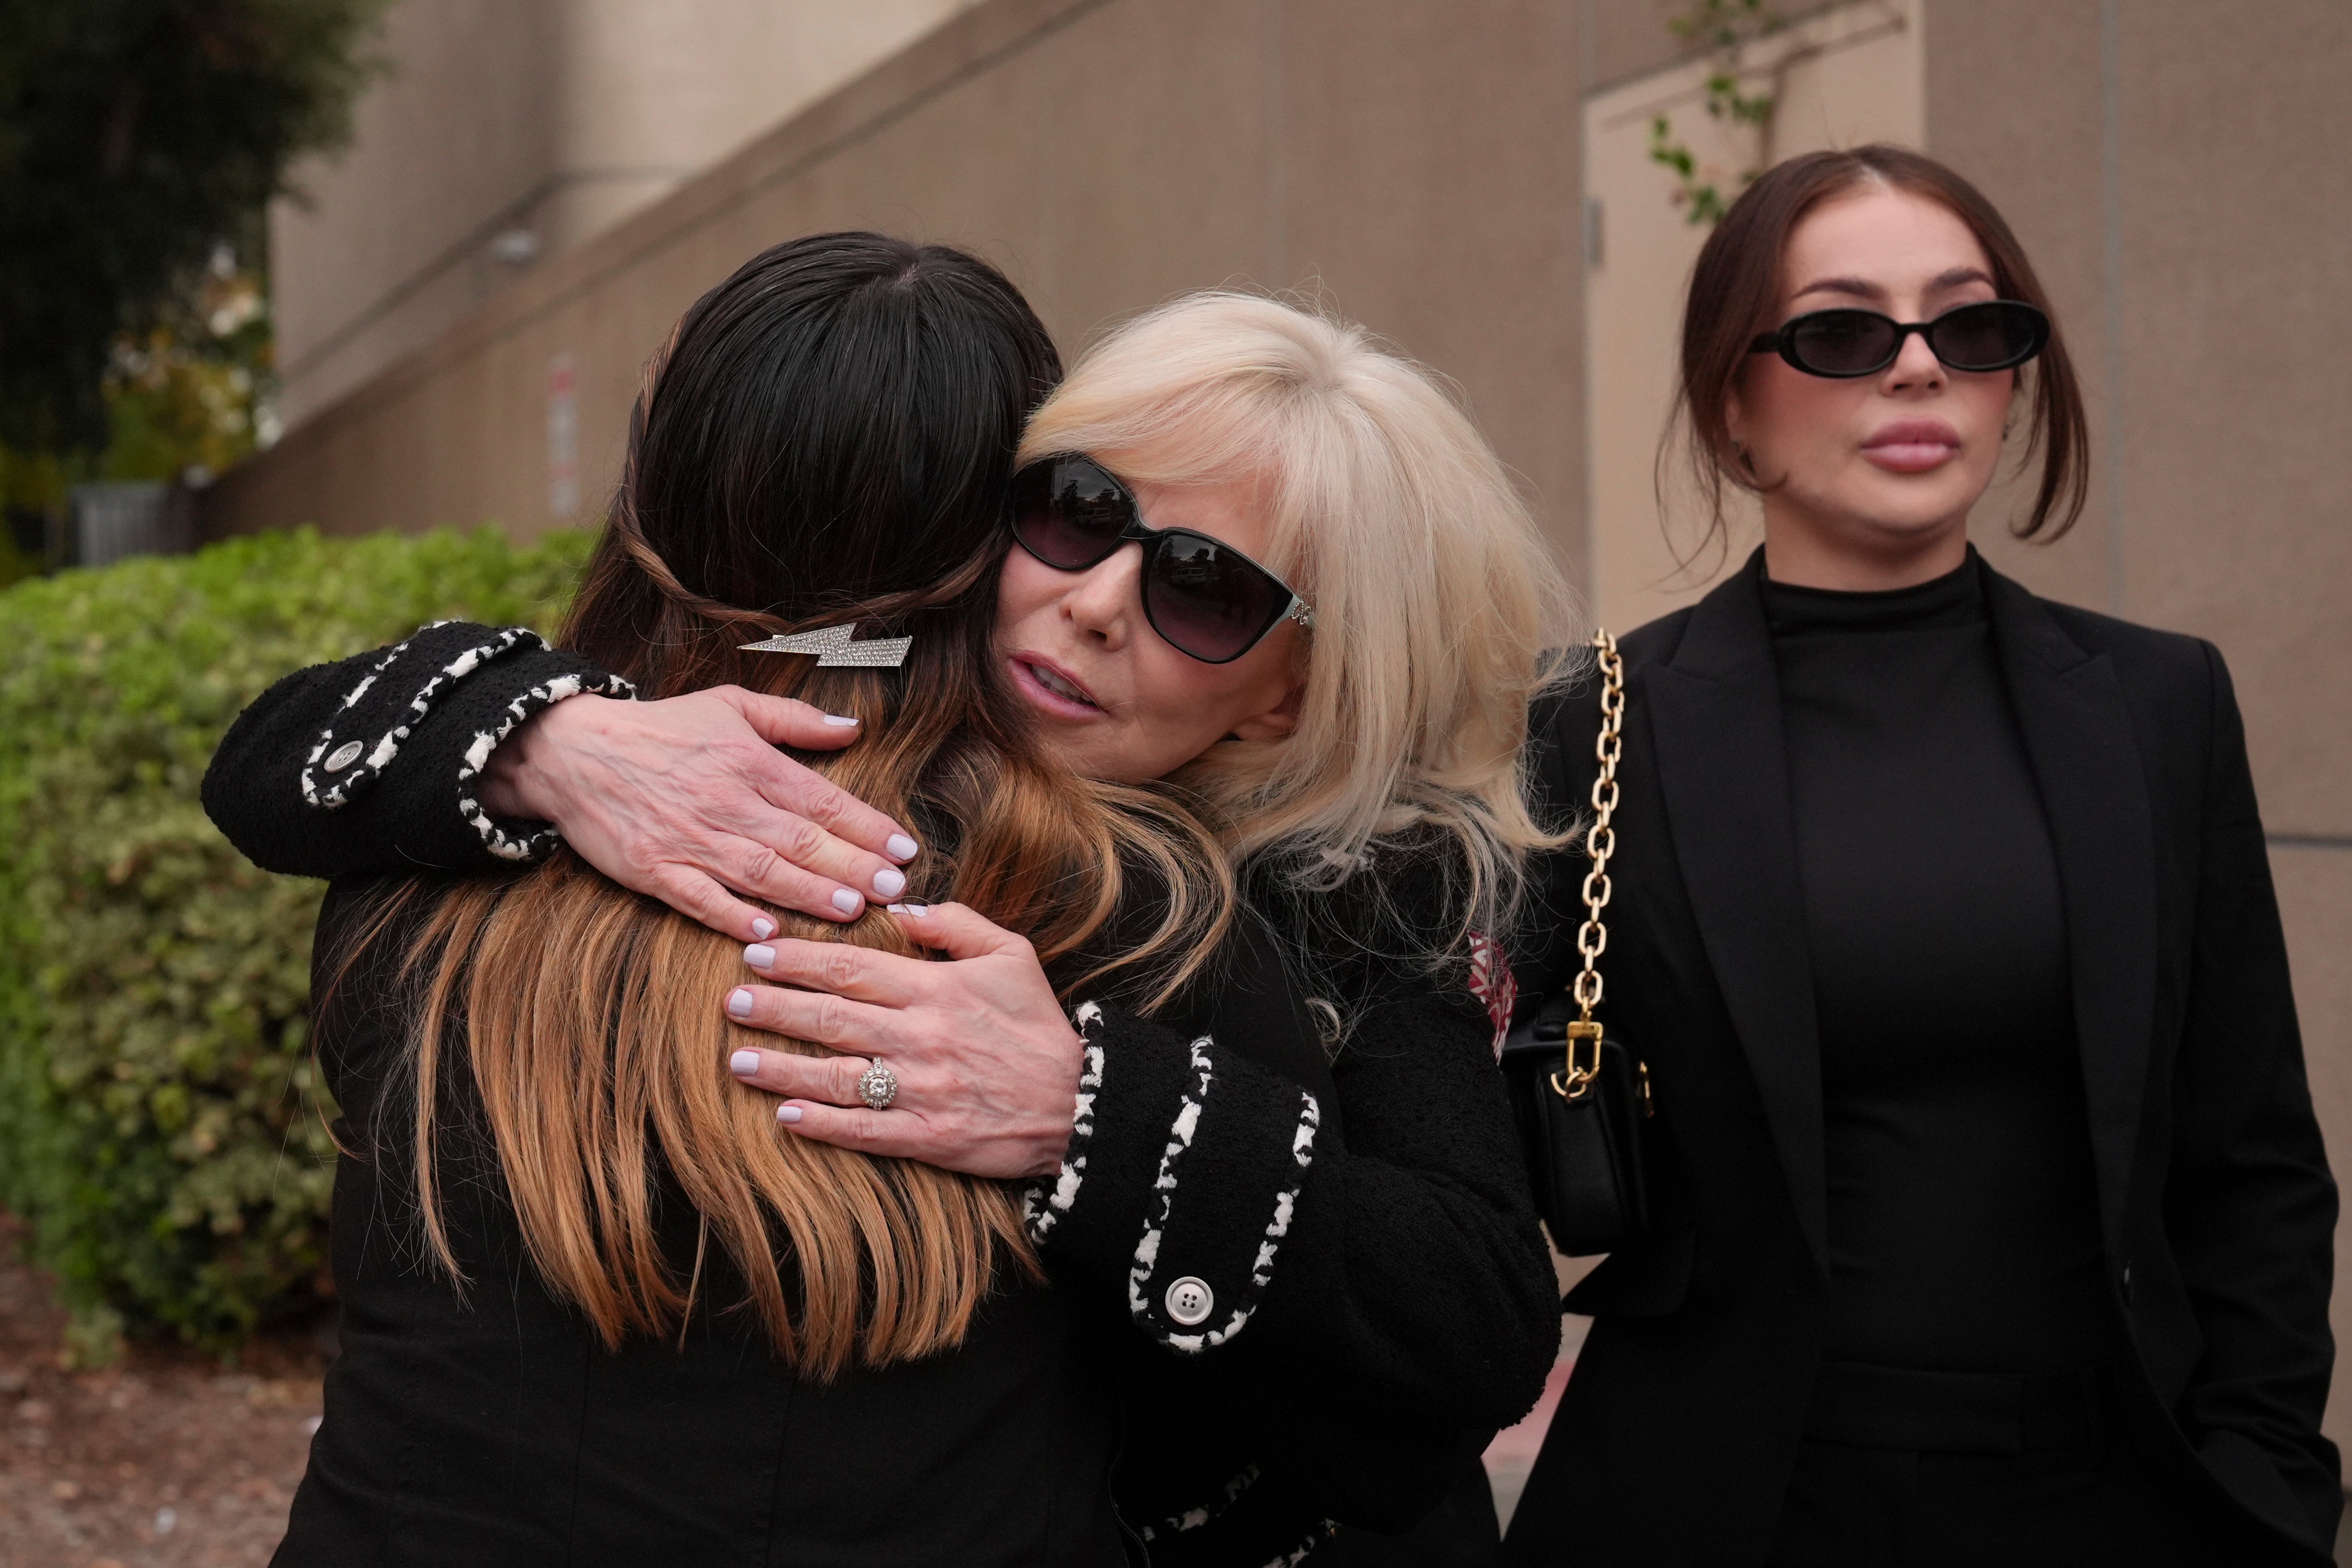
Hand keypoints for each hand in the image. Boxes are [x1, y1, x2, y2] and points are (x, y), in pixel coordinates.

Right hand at [479, 687, 920, 939]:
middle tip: (892, 889)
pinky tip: (768, 934)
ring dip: (807, 893)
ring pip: (758, 871)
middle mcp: (724, 800)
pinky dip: (733, 917)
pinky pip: (699, 898)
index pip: (819, 799)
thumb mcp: (730, 705)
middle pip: (798, 840)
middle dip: (851, 866)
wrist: (572, 750)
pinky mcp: (652, 868)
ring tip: (851, 910)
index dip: (865, 826)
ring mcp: (688, 838)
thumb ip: (795, 721)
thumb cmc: (663, 729)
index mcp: (748, 760)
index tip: (903, 849)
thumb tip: (853, 728)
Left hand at [721, 903, 1084, 1179]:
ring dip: (781, 1067)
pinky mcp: (927, 1138)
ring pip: (835, 1076)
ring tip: (738, 1060)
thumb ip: (955, 925)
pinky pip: (862, 1130)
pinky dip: (820, 1123)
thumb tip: (900, 908)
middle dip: (775, 1007)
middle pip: (831, 1017)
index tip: (758, 952)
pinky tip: (785, 1115)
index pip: (852, 967)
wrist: (1080, 1103)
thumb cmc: (1040, 1027)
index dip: (799, 959)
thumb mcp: (1011, 956)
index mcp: (938, 989)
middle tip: (732, 1000)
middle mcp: (922, 1037)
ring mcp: (921, 1090)